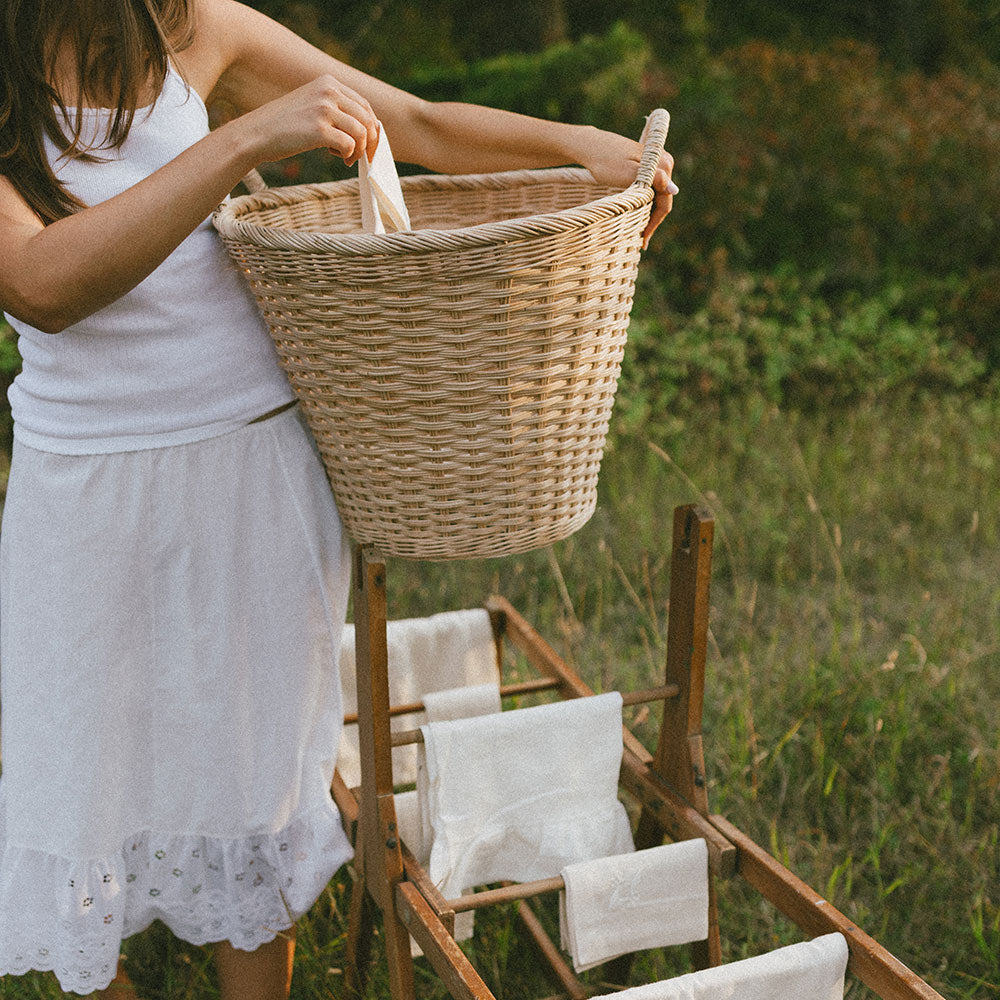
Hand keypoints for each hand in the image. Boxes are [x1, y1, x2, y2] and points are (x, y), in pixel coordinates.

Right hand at [233, 74, 380, 167]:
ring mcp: (324, 109)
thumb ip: (336, 109)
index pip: (365, 106)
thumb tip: (368, 128)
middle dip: (370, 142)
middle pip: (367, 119)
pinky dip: (348, 155)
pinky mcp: (319, 129)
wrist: (256, 134)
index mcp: (328, 82)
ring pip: (362, 133)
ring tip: (346, 158)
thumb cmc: (285, 125)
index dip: (372, 128)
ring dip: (359, 150)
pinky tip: (337, 157)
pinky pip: (349, 145)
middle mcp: (328, 91)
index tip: (368, 145)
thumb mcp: (312, 105)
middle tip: (362, 157)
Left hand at [579, 127, 677, 249]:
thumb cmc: (605, 161)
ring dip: (649, 212)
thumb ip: (652, 181)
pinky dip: (643, 202)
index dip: (655, 223)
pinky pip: (649, 188)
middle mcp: (663, 162)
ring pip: (656, 194)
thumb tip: (675, 190)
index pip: (665, 201)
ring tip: (638, 231)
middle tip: (641, 241)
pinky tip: (636, 214)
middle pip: (663, 198)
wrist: (588, 146)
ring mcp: (654, 163)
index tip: (643, 241)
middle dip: (653, 220)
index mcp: (663, 164)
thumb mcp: (628, 173)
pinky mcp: (644, 164)